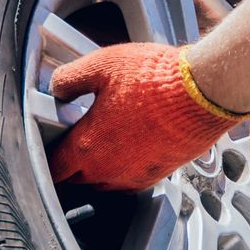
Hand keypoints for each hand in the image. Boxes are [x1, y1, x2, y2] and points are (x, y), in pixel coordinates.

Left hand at [46, 43, 245, 190]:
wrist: (204, 94)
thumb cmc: (156, 79)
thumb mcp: (102, 64)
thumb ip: (70, 79)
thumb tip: (56, 87)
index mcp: (88, 146)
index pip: (53, 168)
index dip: (45, 161)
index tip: (44, 151)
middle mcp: (108, 170)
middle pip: (75, 181)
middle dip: (67, 168)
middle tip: (66, 149)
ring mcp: (133, 177)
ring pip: (102, 185)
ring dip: (94, 172)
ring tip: (96, 148)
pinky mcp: (156, 176)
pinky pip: (127, 182)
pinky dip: (120, 171)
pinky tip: (125, 150)